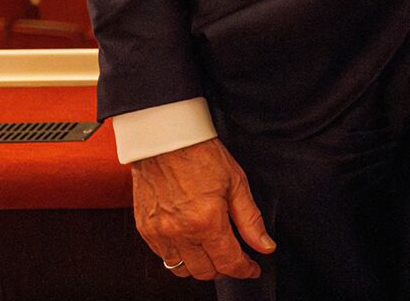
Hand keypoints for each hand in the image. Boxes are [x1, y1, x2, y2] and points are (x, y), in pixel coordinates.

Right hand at [132, 137, 275, 281]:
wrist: (164, 139)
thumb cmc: (201, 154)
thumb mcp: (236, 183)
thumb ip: (250, 220)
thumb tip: (265, 246)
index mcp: (206, 221)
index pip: (229, 263)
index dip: (245, 269)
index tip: (252, 268)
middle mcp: (180, 233)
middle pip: (205, 272)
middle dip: (224, 269)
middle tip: (234, 257)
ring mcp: (159, 233)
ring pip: (182, 270)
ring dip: (200, 266)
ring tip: (212, 251)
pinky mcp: (144, 229)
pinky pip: (163, 257)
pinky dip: (179, 256)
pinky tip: (190, 241)